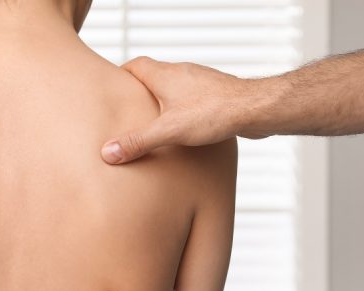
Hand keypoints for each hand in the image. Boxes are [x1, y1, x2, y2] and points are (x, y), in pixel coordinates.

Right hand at [101, 56, 275, 164]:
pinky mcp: (215, 94)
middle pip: (153, 76)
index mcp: (165, 75)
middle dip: (139, 92)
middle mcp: (182, 73)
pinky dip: (182, 109)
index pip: (135, 65)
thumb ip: (138, 141)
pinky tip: (184, 128)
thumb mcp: (169, 131)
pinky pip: (192, 98)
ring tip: (154, 122)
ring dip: (162, 101)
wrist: (255, 109)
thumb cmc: (214, 113)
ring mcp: (200, 82)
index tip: (112, 89)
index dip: (121, 75)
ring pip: (174, 87)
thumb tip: (108, 152)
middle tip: (128, 111)